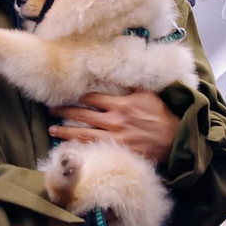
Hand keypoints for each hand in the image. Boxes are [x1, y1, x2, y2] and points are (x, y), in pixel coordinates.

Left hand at [49, 91, 178, 165]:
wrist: (174, 140)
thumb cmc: (162, 116)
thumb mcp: (148, 95)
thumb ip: (131, 87)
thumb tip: (120, 74)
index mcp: (121, 105)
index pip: (92, 98)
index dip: (78, 97)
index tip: (67, 95)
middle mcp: (114, 121)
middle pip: (82, 115)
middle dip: (64, 112)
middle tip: (51, 110)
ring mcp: (114, 138)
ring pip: (83, 134)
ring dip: (65, 132)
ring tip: (52, 130)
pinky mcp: (117, 152)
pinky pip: (94, 149)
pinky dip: (79, 147)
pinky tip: (68, 147)